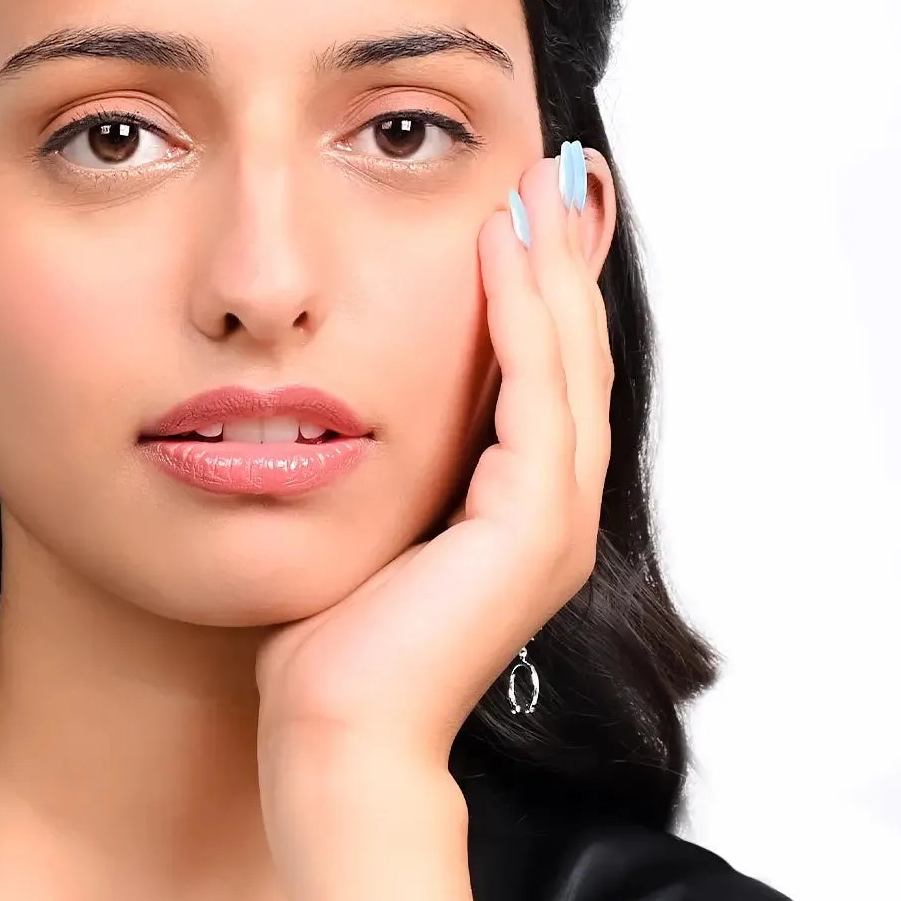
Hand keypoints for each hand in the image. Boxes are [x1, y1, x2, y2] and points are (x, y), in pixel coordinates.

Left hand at [253, 146, 614, 838]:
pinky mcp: (527, 528)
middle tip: (552, 165)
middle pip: (574, 352)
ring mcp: (550, 520)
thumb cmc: (325, 647)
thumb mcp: (357, 527)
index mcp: (518, 512)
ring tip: (536, 182)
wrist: (330, 735)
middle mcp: (551, 511)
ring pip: (568, 362)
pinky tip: (500, 253)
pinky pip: (535, 396)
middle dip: (562, 256)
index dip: (539, 288)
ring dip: (551, 267)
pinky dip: (521, 319)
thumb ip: (378, 467)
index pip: (545, 374)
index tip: (520, 207)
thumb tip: (335, 407)